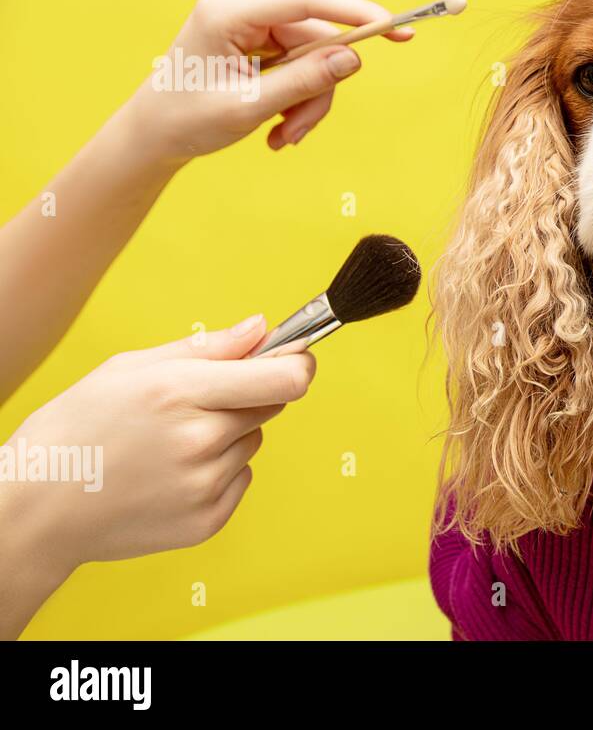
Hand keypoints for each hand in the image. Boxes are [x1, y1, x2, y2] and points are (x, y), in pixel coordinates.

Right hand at [1, 315, 313, 578]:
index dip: (299, 363)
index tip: (297, 356)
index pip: (285, 379)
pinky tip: (170, 474)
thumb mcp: (131, 369)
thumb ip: (208, 347)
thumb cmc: (77, 428)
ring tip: (169, 444)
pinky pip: (240, 479)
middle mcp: (200, 440)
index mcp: (181, 392)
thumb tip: (262, 328)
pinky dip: (218, 472)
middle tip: (197, 403)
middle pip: (271, 405)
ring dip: (228, 436)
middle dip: (247, 396)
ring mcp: (206, 485)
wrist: (37, 508)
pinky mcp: (208, 520)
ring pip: (253, 441)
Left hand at [126, 0, 412, 160]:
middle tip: (297, 134)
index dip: (356, 13)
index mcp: (230, 10)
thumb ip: (305, 81)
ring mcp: (248, 15)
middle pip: (314, 40)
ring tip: (282, 136)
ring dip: (305, 100)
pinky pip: (299, 60)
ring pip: (312, 55)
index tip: (395, 28)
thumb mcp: (251, 106)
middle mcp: (241, 2)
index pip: (308, 1)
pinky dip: (296, 95)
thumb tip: (352, 58)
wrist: (154, 133)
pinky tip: (275, 124)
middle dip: (315, 90)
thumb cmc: (187, 119)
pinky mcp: (255, 32)